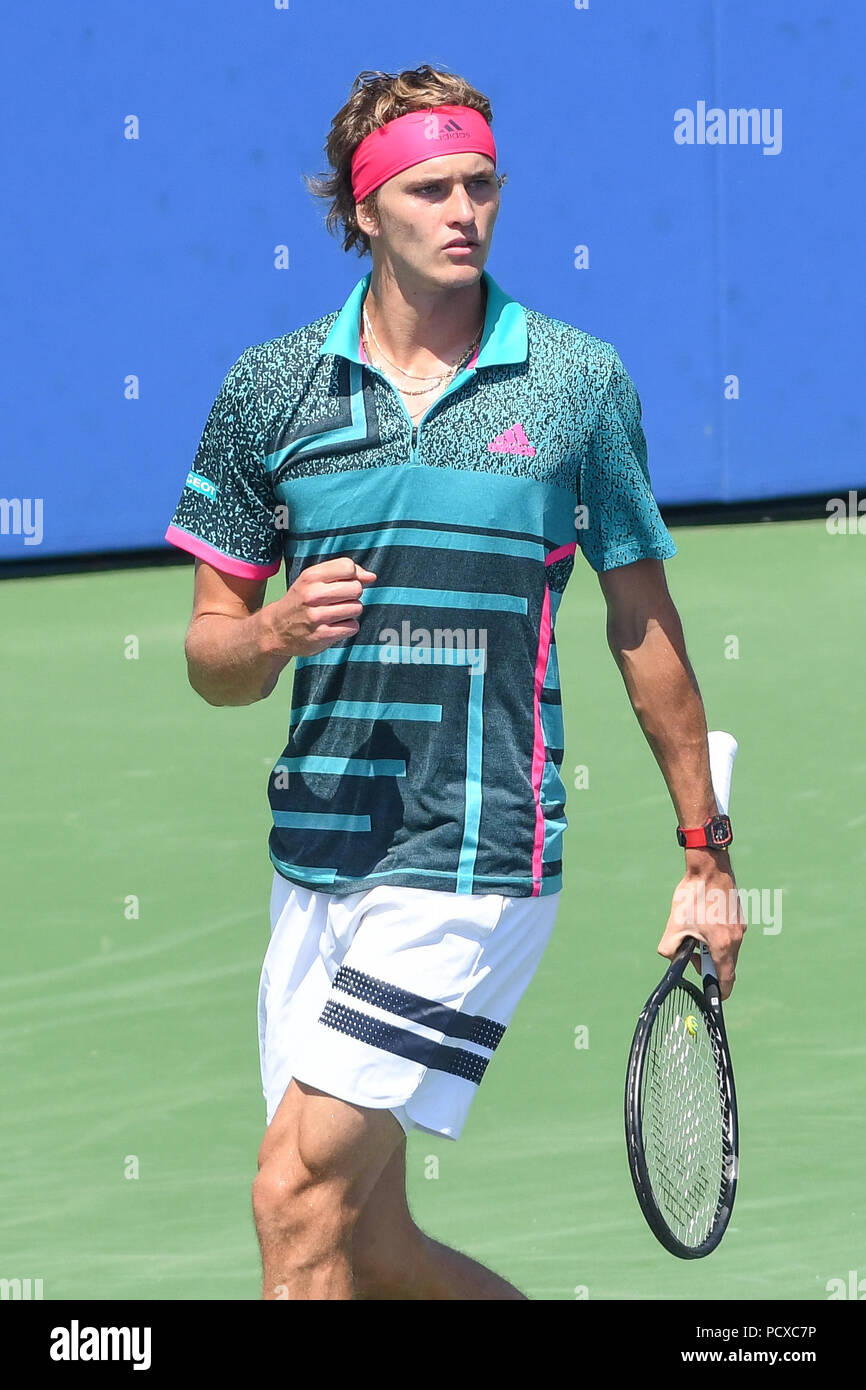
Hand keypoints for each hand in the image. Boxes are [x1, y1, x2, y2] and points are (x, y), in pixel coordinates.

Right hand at [262, 556, 376, 657]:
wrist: (276, 629)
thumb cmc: (301, 600)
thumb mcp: (314, 579)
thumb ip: (342, 573)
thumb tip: (372, 577)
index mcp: (311, 576)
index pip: (348, 567)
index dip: (353, 575)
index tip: (345, 583)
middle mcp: (312, 595)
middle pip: (356, 588)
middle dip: (354, 595)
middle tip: (341, 600)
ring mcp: (316, 616)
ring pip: (356, 608)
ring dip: (351, 612)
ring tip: (337, 613)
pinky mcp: (322, 635)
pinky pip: (352, 627)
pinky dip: (348, 627)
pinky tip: (336, 625)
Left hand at [657, 853, 745, 1000]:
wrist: (709, 866)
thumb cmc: (692, 895)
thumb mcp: (674, 925)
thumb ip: (670, 949)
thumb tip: (673, 960)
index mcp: (723, 945)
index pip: (726, 980)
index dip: (717, 992)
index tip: (710, 996)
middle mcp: (736, 938)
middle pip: (726, 965)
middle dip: (708, 966)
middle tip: (691, 954)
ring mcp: (740, 927)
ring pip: (727, 950)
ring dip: (711, 950)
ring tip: (694, 932)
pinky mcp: (739, 917)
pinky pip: (729, 935)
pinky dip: (716, 936)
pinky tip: (702, 920)